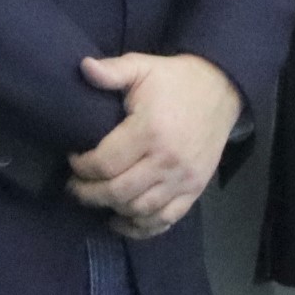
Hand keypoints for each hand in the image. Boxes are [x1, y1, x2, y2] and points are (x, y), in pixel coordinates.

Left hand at [67, 52, 242, 235]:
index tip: (73, 159)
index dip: (82, 167)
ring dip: (112, 209)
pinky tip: (122, 221)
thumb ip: (112, 70)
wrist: (221, 90)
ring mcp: (183, 179)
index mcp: (150, 131)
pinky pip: (165, 219)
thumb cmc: (175, 80)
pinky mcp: (195, 190)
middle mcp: (167, 160)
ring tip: (97, 198)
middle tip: (75, 186)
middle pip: (118, 192)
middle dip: (89, 193)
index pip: (105, 163)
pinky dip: (141, 227)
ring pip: (139, 210)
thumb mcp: (143, 67)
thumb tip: (83, 67)